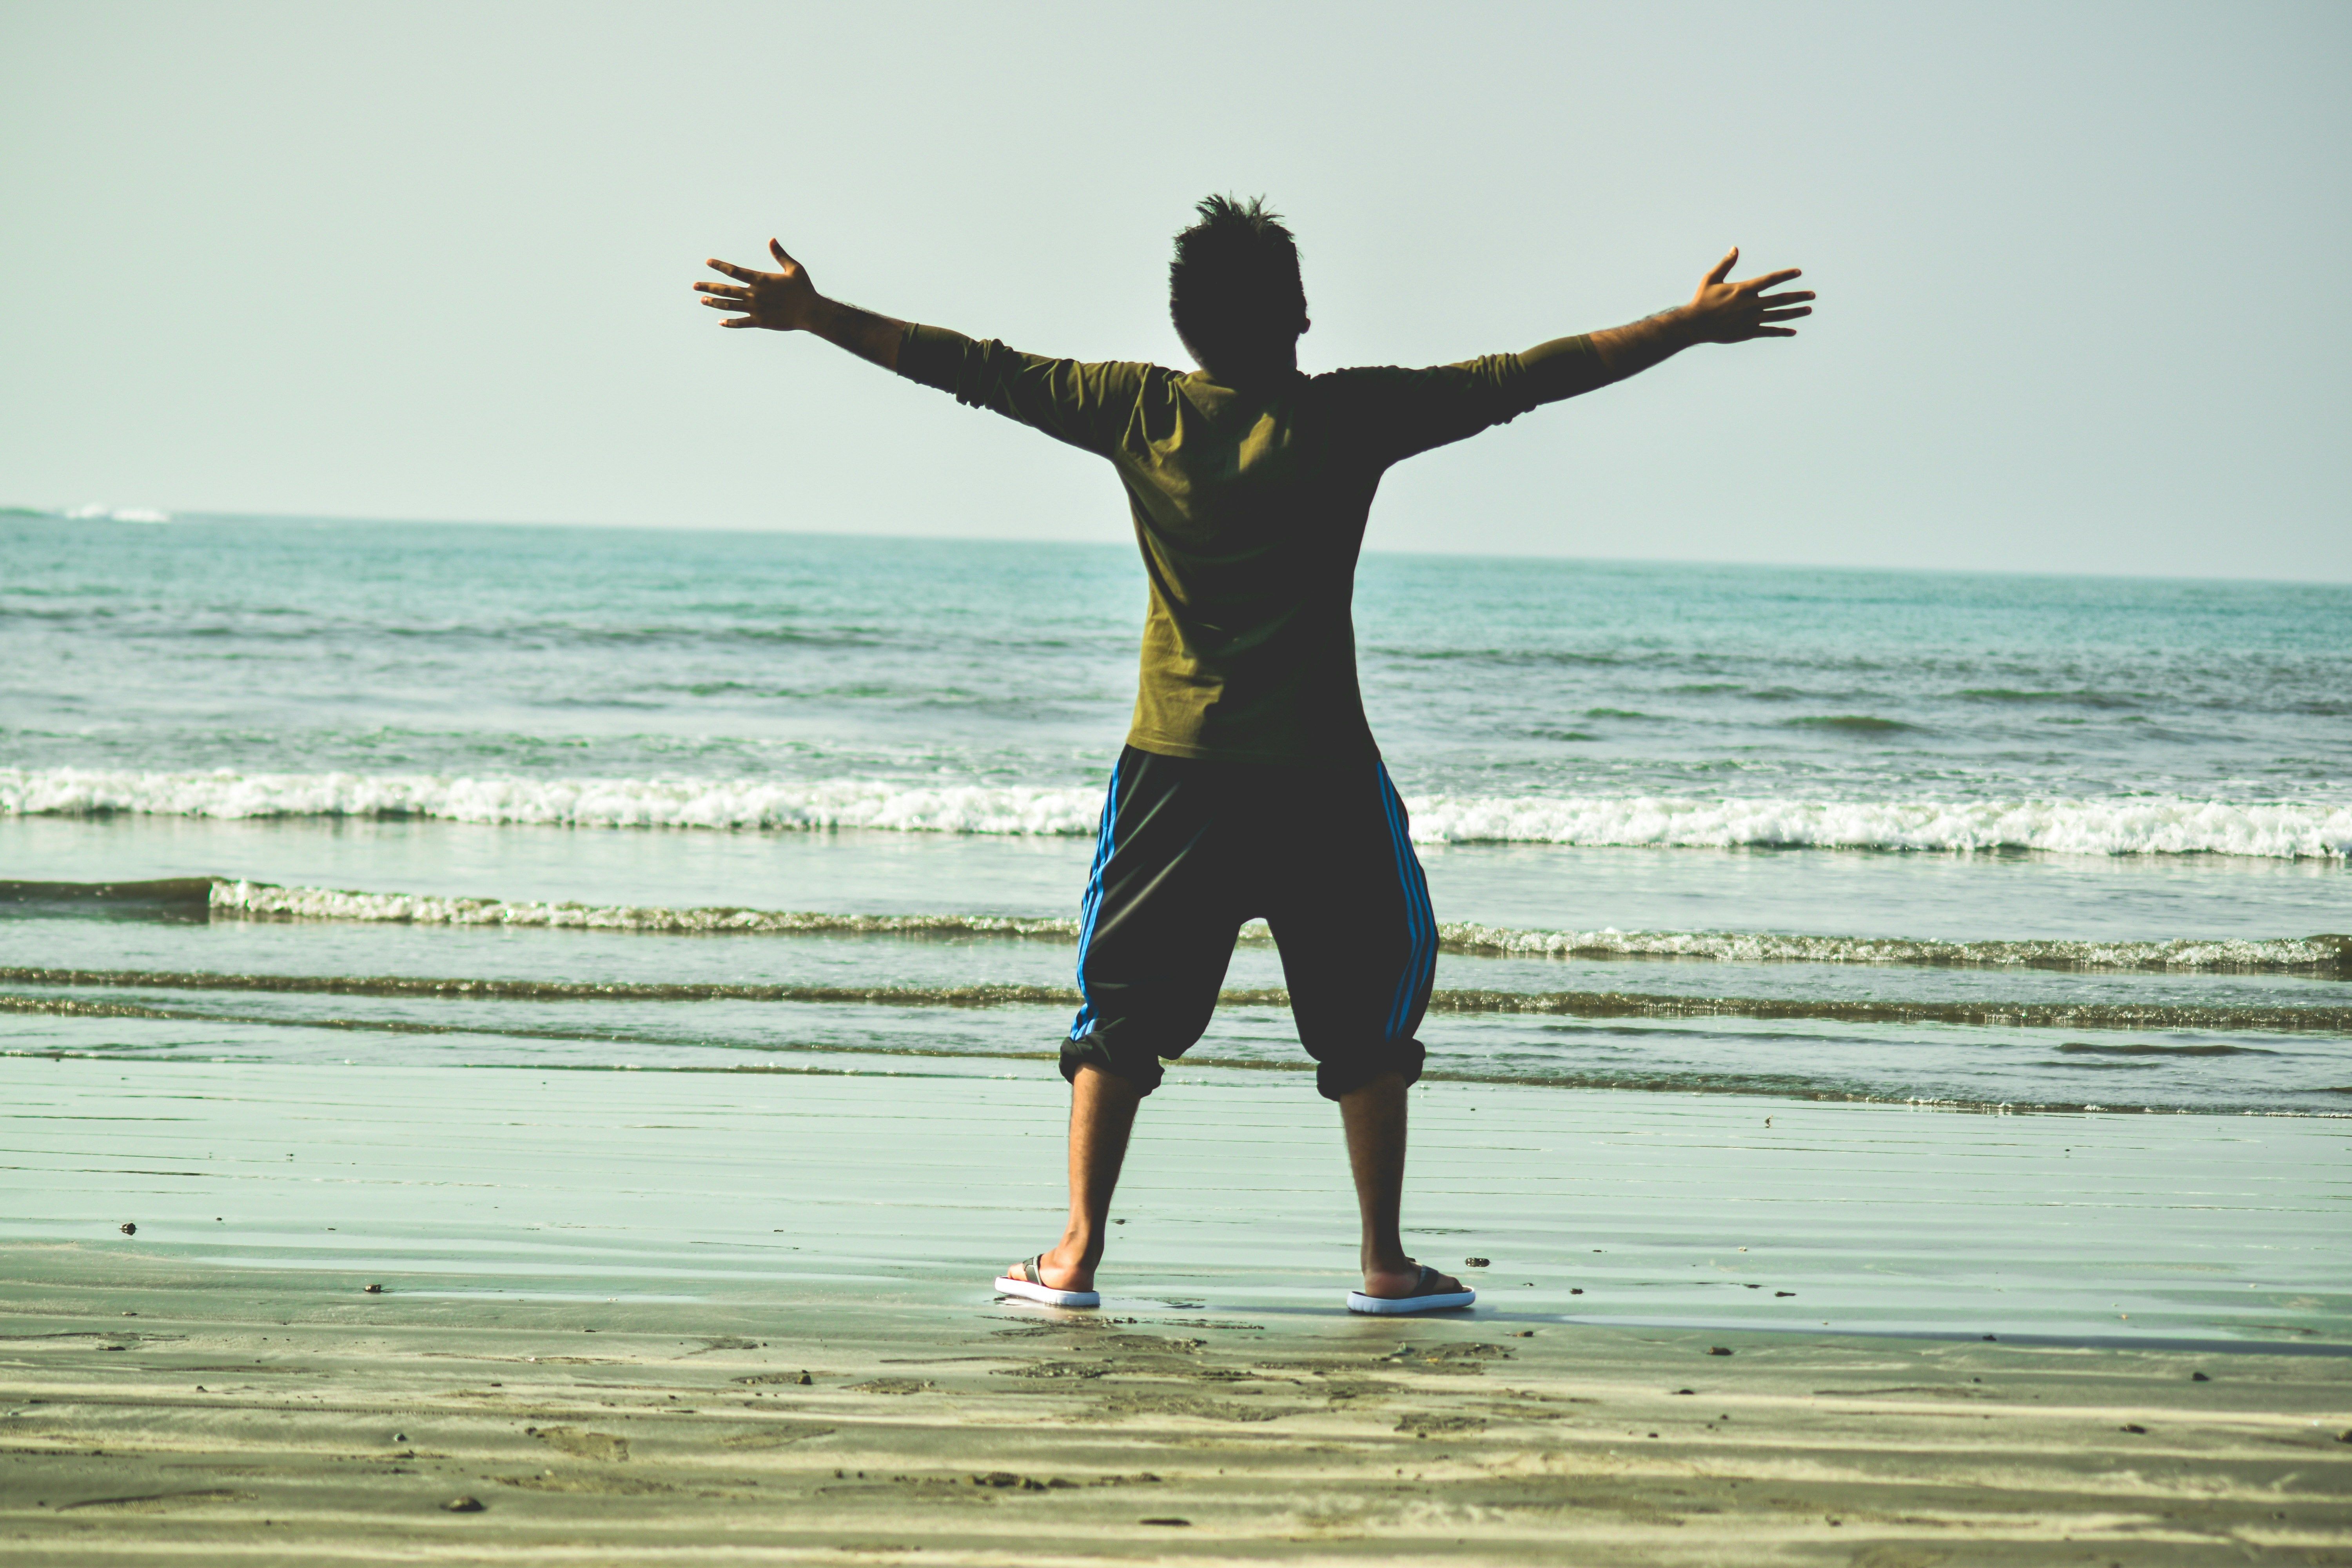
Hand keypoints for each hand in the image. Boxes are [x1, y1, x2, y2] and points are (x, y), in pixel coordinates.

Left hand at [695, 239, 820, 330]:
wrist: (810, 312)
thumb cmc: (803, 289)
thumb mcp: (793, 268)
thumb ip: (780, 254)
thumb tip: (771, 239)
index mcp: (760, 279)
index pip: (734, 271)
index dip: (720, 266)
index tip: (708, 262)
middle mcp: (754, 294)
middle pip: (726, 289)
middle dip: (708, 286)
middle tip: (694, 285)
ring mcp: (755, 309)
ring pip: (729, 305)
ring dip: (714, 303)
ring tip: (702, 300)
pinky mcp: (760, 322)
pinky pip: (741, 322)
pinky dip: (730, 323)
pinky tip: (720, 321)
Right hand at [1683, 247, 1812, 342]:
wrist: (1694, 325)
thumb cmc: (1701, 300)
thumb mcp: (1712, 278)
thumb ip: (1726, 264)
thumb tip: (1735, 248)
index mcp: (1744, 289)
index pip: (1770, 280)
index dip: (1785, 275)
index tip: (1798, 272)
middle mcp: (1751, 304)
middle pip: (1781, 299)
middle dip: (1799, 296)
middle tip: (1813, 295)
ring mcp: (1751, 319)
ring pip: (1778, 315)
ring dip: (1795, 312)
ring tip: (1809, 310)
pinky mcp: (1748, 332)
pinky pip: (1769, 332)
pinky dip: (1782, 331)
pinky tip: (1793, 331)